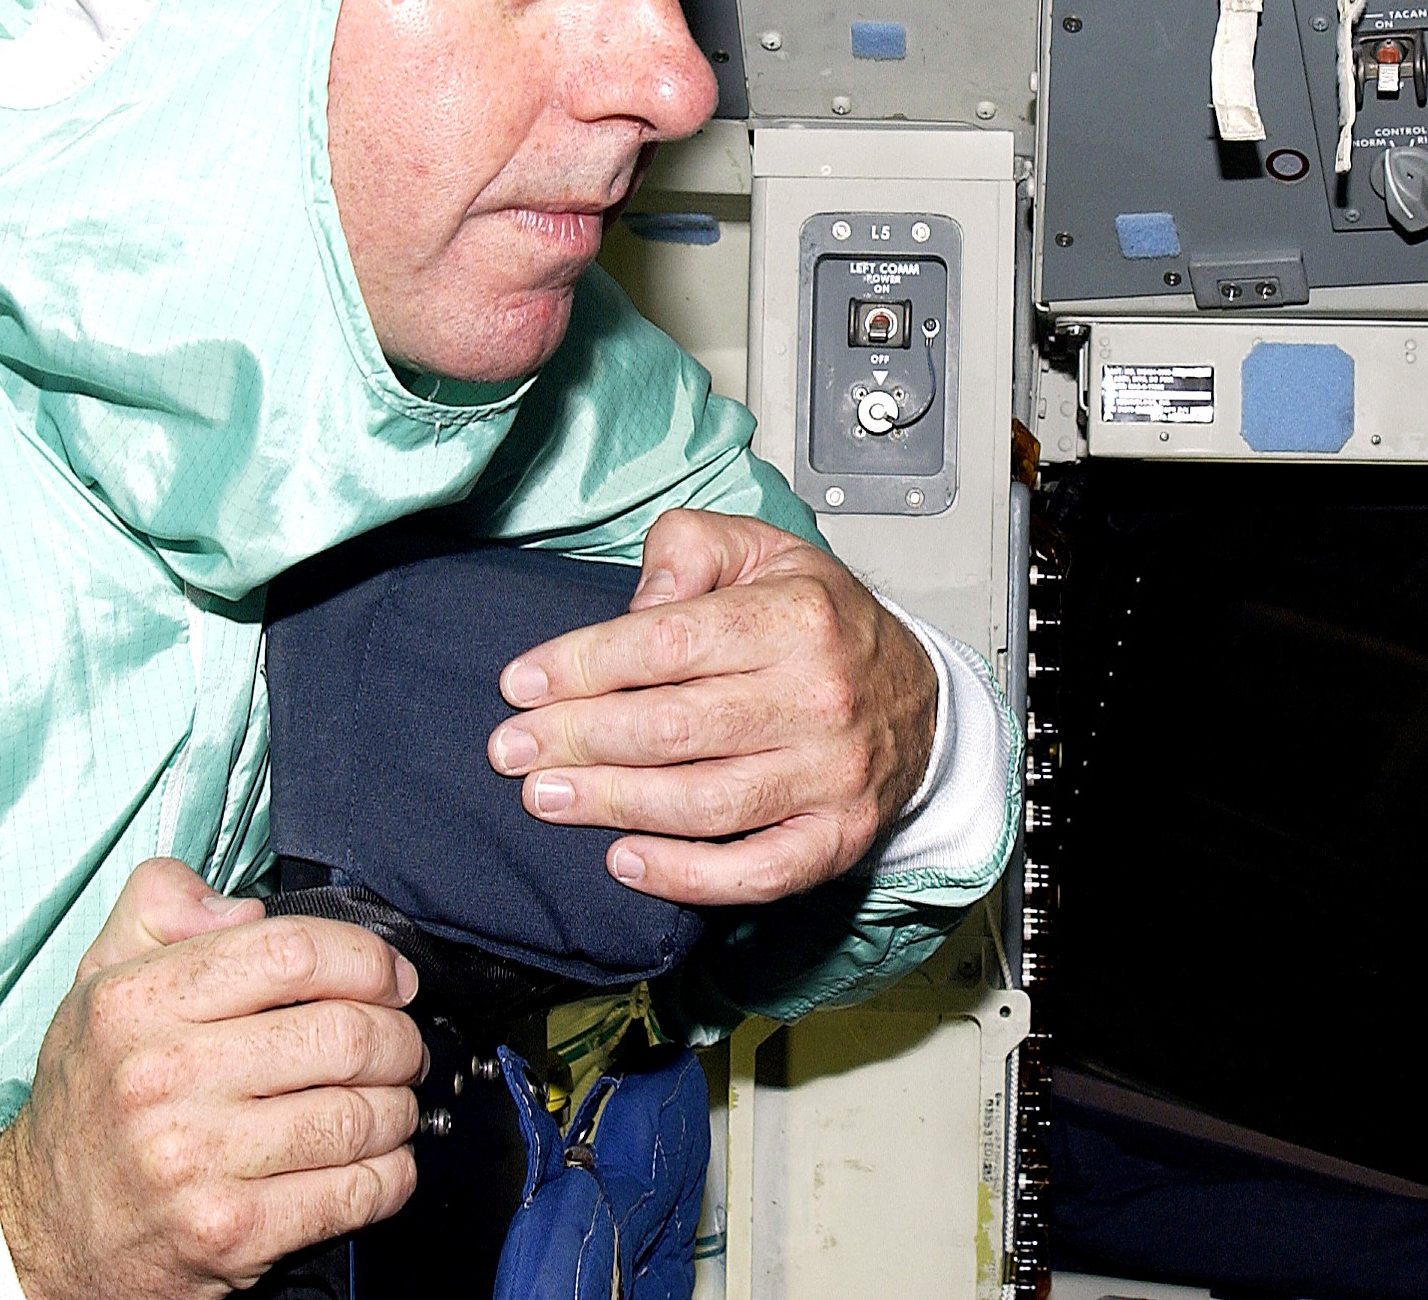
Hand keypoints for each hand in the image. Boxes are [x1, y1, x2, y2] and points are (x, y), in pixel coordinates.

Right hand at [0, 859, 428, 1299]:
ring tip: (391, 1103)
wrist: (42, 1229)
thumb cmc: (90, 1099)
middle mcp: (162, 1080)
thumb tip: (244, 904)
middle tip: (401, 1046)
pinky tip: (380, 1162)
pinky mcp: (229, 1234)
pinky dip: (390, 1175)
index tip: (390, 977)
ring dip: (400, 1108)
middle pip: (342, 1035)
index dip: (365, 958)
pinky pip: (353, 1193)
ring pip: (359, 1116)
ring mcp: (195, 1163)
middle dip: (398, 1038)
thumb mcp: (98, 980)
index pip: (289, 953)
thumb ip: (160, 907)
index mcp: (137, 1005)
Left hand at [485, 510, 938, 905]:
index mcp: (796, 617)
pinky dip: (684, 876)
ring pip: (703, 803)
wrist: (918, 699)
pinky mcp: (838, 837)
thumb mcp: (764, 551)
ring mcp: (831, 775)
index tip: (521, 684)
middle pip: (674, 728)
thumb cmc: (821, 622)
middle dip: (577, 740)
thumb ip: (690, 551)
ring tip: (544, 797)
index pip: (668, 641)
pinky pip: (755, 872)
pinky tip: (623, 861)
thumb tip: (635, 604)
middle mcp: (819, 697)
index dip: (582, 665)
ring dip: (611, 804)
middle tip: (510, 751)